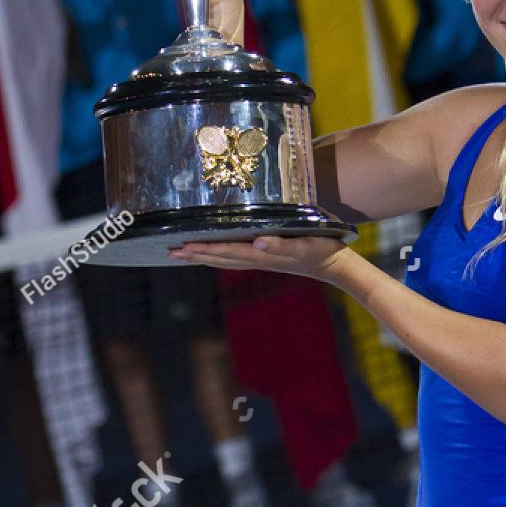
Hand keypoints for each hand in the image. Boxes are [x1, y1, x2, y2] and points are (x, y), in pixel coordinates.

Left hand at [168, 235, 353, 284]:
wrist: (336, 265)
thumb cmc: (322, 249)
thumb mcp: (305, 243)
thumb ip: (281, 244)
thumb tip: (258, 241)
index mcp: (263, 254)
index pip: (227, 251)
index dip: (204, 249)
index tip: (183, 246)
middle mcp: (258, 258)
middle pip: (220, 259)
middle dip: (195, 256)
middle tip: (170, 253)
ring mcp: (262, 260)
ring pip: (225, 260)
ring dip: (203, 258)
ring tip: (182, 254)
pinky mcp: (266, 258)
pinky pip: (235, 258)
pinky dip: (219, 257)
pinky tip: (213, 254)